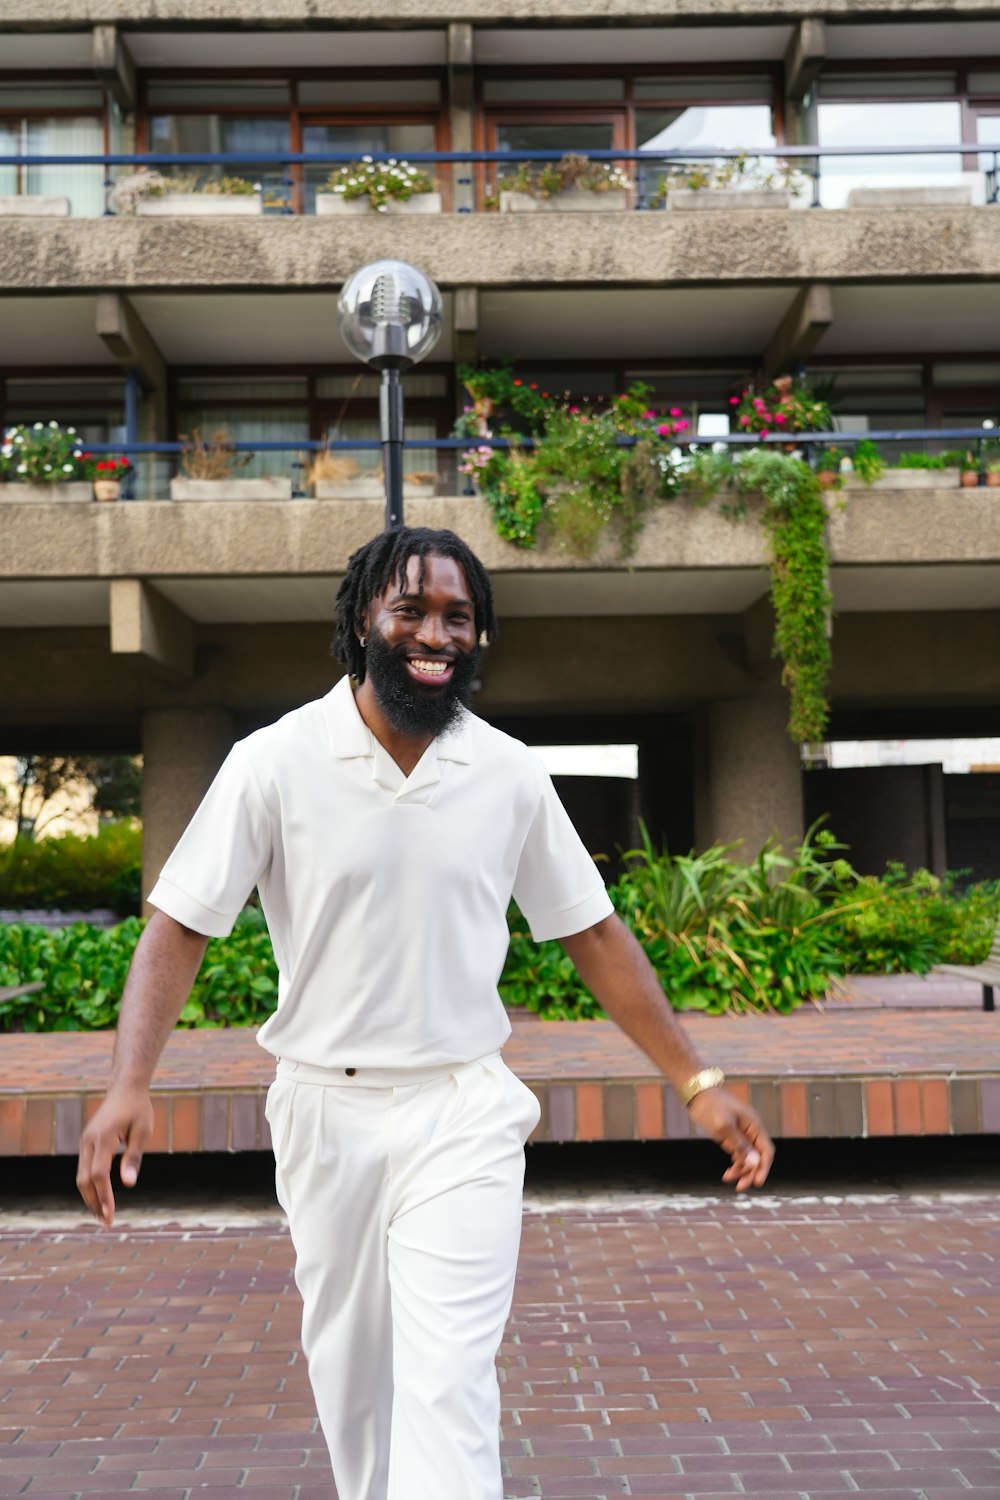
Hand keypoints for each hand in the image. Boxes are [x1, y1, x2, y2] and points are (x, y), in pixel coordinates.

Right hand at [76, 1086, 153, 1227]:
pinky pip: (83, 1168)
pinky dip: (89, 1185)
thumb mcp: (142, 1132)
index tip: (110, 1215)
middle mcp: (88, 1141)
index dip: (103, 1197)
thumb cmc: (138, 1109)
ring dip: (90, 1197)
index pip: (99, 1175)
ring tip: (102, 1215)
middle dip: (94, 1203)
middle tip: (106, 1223)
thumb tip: (128, 1185)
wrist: (125, 1089)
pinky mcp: (86, 1142)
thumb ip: (134, 1158)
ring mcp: (85, 1141)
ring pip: (80, 1176)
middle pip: (84, 1179)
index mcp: (103, 1138)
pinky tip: (99, 1197)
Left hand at [687, 1086, 773, 1190]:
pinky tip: (727, 1173)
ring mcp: (740, 1133)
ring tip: (727, 1178)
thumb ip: (739, 1145)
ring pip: (746, 1157)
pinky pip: (737, 1153)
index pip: (766, 1151)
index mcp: (754, 1126)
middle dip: (750, 1172)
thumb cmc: (712, 1105)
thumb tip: (753, 1163)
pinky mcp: (730, 1135)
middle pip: (757, 1157)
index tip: (757, 1182)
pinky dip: (734, 1163)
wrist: (697, 1092)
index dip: (764, 1168)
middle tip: (740, 1187)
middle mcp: (750, 1131)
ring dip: (740, 1170)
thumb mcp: (724, 1126)